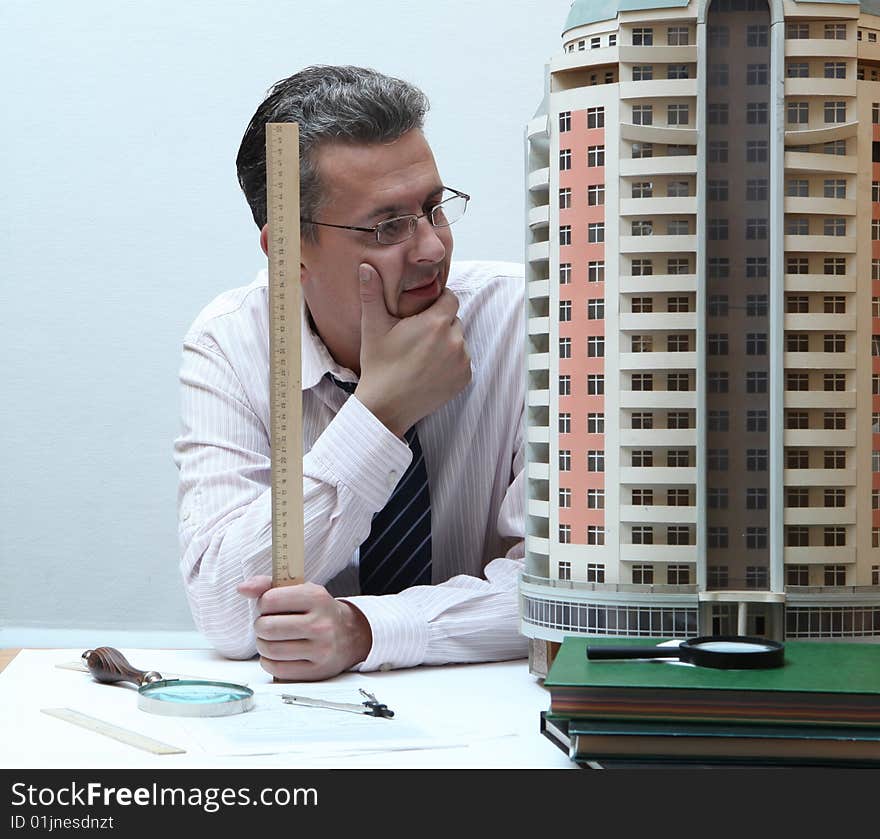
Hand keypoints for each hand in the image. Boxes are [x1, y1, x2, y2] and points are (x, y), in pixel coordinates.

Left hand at [237, 576, 372, 680]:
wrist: (351, 635)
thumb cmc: (319, 611)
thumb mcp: (301, 590)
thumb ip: (269, 585)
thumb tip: (242, 588)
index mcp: (316, 598)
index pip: (270, 600)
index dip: (263, 604)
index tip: (270, 606)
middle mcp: (320, 624)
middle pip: (267, 628)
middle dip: (260, 626)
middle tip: (268, 625)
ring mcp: (320, 649)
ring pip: (270, 650)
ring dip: (263, 644)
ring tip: (272, 639)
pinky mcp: (316, 671)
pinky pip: (276, 669)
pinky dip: (269, 661)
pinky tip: (278, 653)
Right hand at [354, 263, 470, 436]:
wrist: (386, 407)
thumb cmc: (378, 366)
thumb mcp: (373, 328)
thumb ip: (373, 294)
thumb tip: (366, 267)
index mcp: (435, 323)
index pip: (449, 298)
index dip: (436, 302)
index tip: (422, 312)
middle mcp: (454, 340)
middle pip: (453, 320)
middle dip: (439, 324)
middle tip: (417, 337)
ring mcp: (462, 361)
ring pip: (458, 340)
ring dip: (445, 343)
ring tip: (421, 355)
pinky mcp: (465, 378)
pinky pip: (462, 361)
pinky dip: (451, 363)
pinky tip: (429, 369)